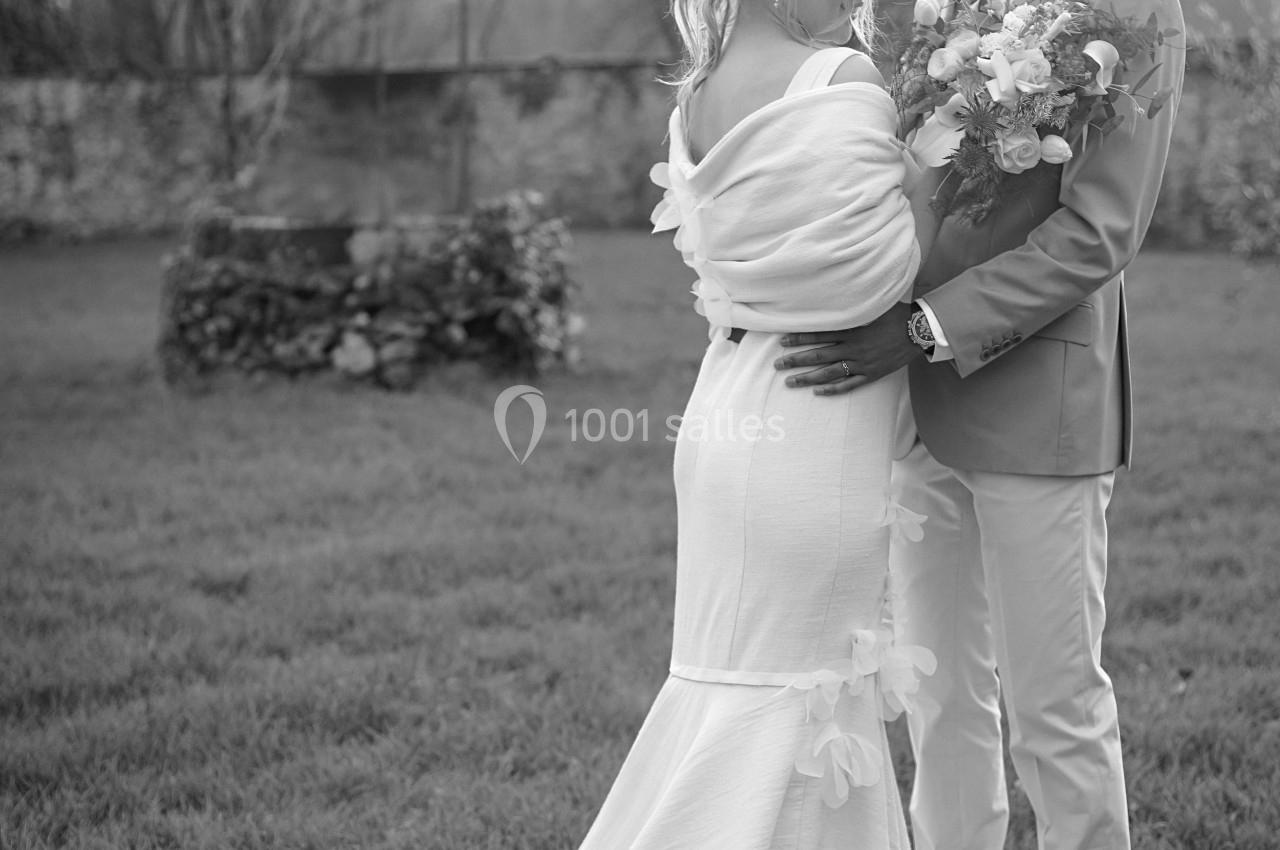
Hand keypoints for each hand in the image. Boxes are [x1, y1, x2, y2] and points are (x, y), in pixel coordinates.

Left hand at [773, 302, 923, 395]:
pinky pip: (849, 385)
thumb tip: (832, 297)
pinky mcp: (872, 374)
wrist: (919, 331)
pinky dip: (833, 389)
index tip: (782, 341)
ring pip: (830, 373)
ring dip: (808, 378)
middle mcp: (854, 348)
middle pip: (819, 356)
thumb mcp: (872, 306)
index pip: (820, 335)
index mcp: (852, 330)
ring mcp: (862, 363)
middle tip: (777, 364)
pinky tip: (817, 392)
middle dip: (796, 360)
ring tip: (789, 382)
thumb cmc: (896, 315)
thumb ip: (851, 307)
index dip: (800, 338)